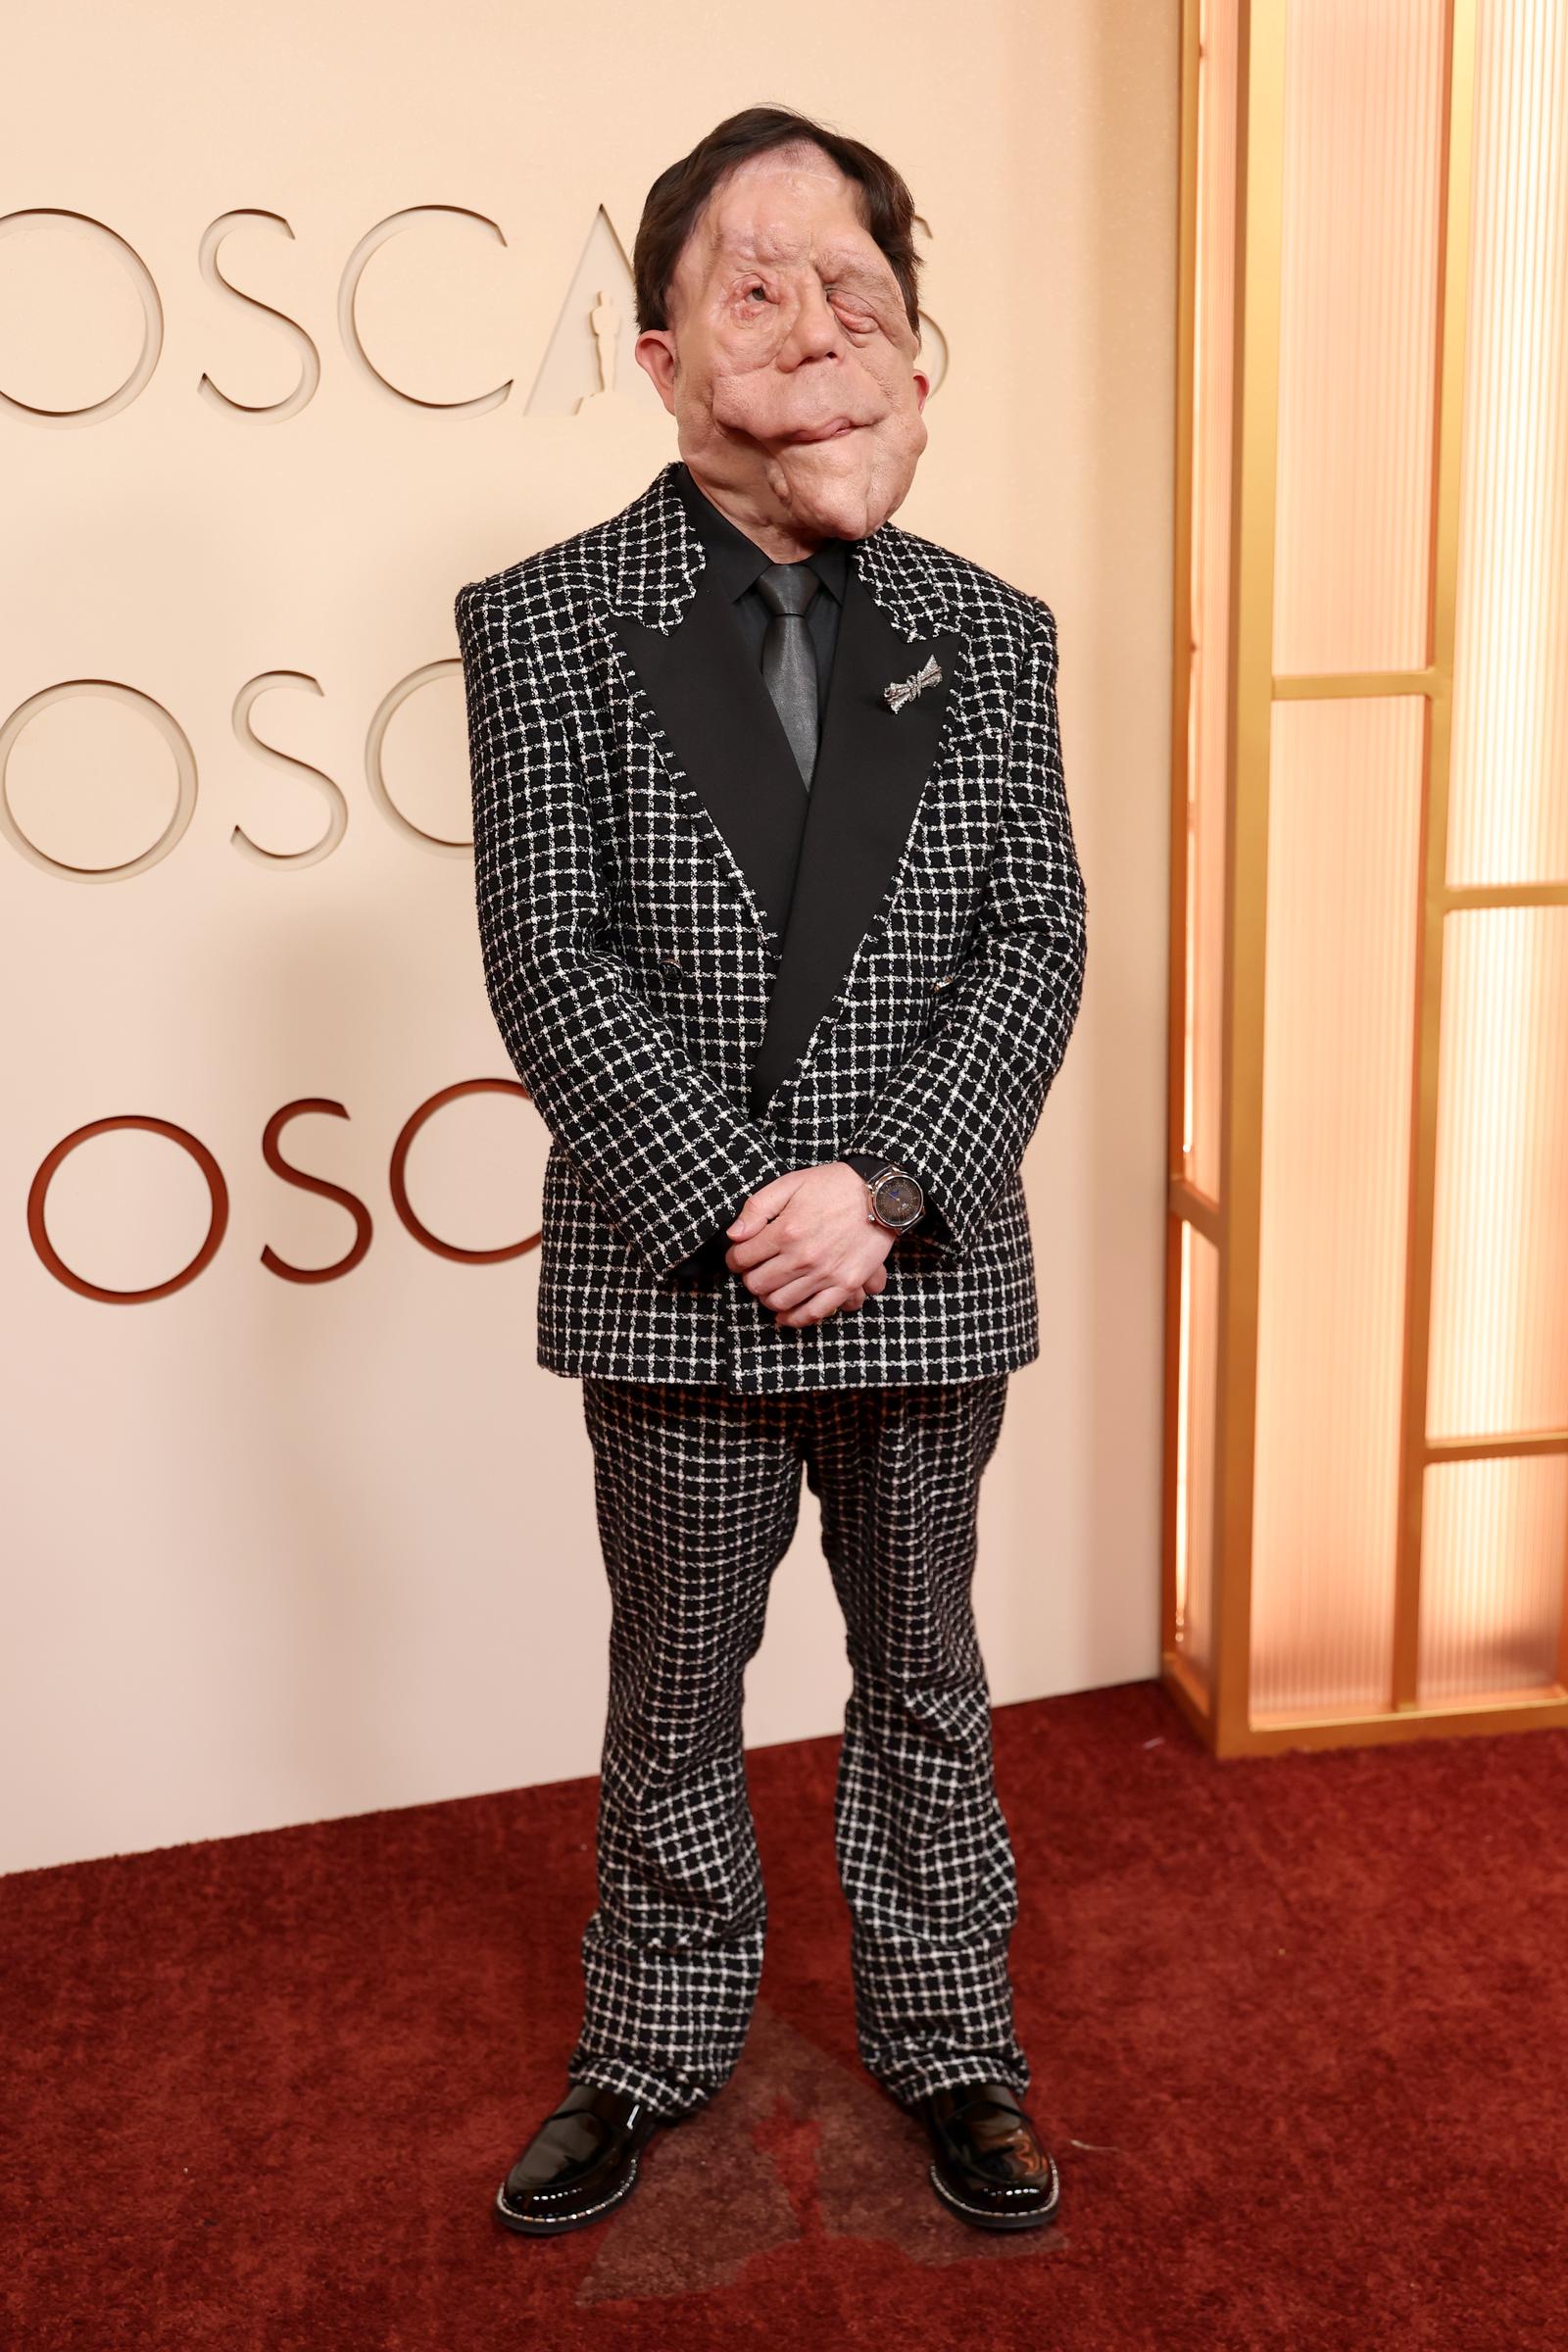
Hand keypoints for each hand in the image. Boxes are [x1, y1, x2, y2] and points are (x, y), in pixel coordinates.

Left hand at [725, 1162, 893, 1327]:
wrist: (880, 1194)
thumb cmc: (833, 1186)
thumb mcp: (790, 1184)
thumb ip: (756, 1208)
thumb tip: (734, 1235)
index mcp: (785, 1231)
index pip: (742, 1258)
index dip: (734, 1258)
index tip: (740, 1256)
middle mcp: (803, 1257)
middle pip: (757, 1284)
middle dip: (749, 1278)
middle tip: (755, 1270)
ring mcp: (825, 1274)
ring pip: (780, 1302)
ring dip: (768, 1297)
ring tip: (771, 1287)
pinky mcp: (845, 1284)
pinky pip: (813, 1312)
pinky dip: (794, 1318)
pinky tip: (785, 1314)